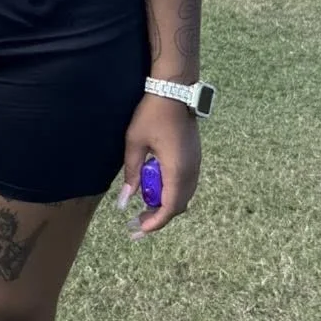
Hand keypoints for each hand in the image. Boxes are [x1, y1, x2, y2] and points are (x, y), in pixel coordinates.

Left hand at [119, 93, 200, 238]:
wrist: (174, 90)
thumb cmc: (152, 114)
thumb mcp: (134, 143)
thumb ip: (131, 173)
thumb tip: (124, 202)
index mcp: (177, 170)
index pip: (169, 208)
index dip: (154, 223)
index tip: (138, 230)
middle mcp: (191, 171)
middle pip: (178, 206)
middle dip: (158, 218)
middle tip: (136, 223)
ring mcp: (196, 164)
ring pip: (183, 196)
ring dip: (165, 205)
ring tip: (144, 209)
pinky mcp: (194, 157)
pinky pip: (185, 184)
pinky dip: (171, 192)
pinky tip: (154, 189)